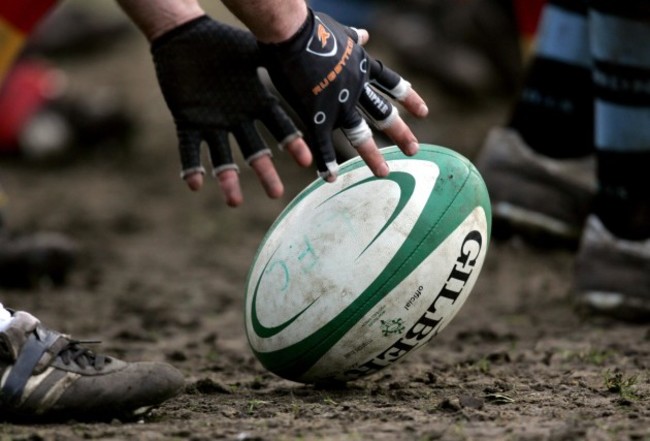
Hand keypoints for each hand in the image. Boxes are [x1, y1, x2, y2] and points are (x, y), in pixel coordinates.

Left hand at [151, 16, 311, 205]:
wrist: (183, 37)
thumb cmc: (219, 40)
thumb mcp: (250, 50)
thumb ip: (273, 57)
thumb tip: (303, 56)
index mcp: (256, 102)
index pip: (280, 128)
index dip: (292, 144)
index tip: (307, 161)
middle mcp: (238, 119)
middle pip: (256, 152)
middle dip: (265, 174)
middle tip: (276, 195)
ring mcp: (213, 124)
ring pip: (223, 159)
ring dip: (228, 181)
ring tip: (234, 203)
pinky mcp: (188, 123)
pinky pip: (190, 150)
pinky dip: (191, 167)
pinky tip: (195, 184)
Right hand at [259, 9, 427, 180]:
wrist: (293, 32)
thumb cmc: (311, 27)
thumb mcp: (339, 32)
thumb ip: (353, 39)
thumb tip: (364, 35)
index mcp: (362, 67)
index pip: (392, 85)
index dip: (408, 98)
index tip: (423, 112)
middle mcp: (356, 88)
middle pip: (383, 114)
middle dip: (401, 133)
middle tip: (414, 149)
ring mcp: (338, 103)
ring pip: (359, 134)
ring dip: (372, 156)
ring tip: (384, 173)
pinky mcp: (316, 114)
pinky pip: (323, 144)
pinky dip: (326, 162)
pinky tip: (330, 178)